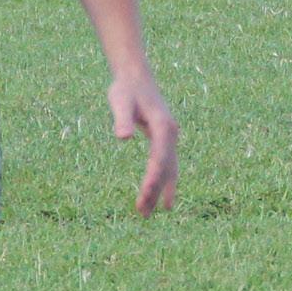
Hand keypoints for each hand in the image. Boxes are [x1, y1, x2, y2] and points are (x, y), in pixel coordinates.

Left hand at [108, 73, 178, 216]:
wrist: (135, 76)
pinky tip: (157, 196)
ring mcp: (170, 137)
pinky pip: (167, 165)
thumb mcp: (120, 101)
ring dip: (160, 190)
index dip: (153, 180)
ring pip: (169, 169)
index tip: (144, 198)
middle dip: (155, 191)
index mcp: (163, 126)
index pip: (160, 159)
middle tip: (143, 214)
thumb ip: (122, 119)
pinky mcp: (165, 139)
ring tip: (149, 213)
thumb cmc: (125, 89)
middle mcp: (171, 134)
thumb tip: (122, 137)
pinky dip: (163, 181)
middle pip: (166, 168)